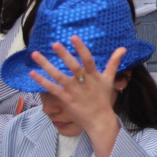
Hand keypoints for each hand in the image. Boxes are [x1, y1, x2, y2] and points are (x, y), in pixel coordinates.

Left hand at [29, 37, 125, 156]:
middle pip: (73, 67)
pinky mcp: (66, 99)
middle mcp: (83, 82)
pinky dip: (42, 81)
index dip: (81, 48)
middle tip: (55, 43)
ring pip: (58, 76)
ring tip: (35, 54)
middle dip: (64, 55)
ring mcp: (73, 91)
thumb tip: (123, 48)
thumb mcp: (110, 79)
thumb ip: (114, 62)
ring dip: (46, 65)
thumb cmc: (103, 98)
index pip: (88, 59)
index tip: (74, 37)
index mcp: (94, 76)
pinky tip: (33, 73)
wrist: (99, 119)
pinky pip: (52, 89)